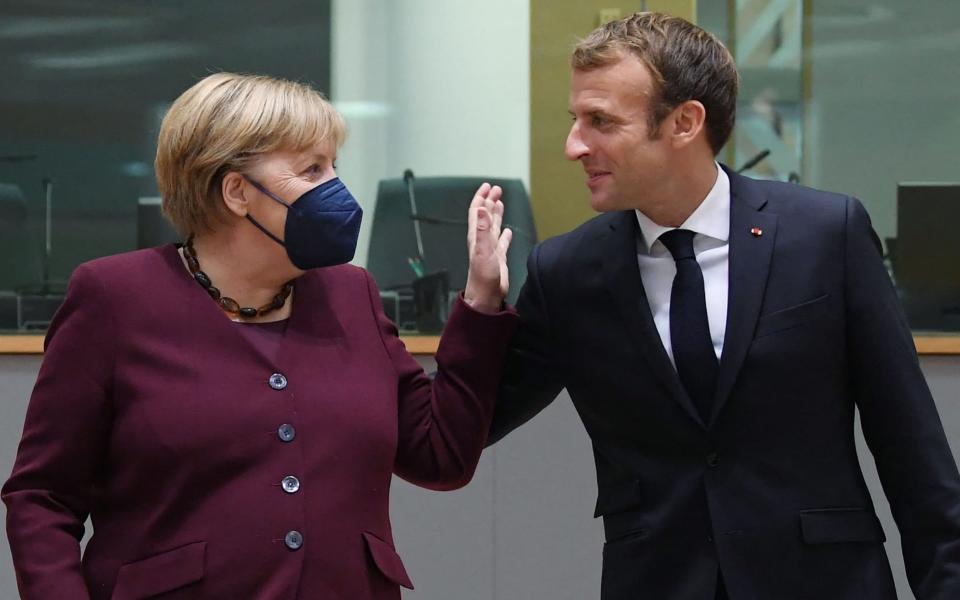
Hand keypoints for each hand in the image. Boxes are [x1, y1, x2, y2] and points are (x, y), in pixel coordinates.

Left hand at [464, 182, 511, 313]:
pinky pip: (502, 242)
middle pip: (485, 216)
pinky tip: (507, 231)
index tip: (487, 186)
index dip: (481, 198)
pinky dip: (504, 234)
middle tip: (496, 189)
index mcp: (477, 236)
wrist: (487, 296)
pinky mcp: (498, 258)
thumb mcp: (483, 250)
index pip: (477, 212)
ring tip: (500, 202)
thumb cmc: (483, 276)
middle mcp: (482, 241)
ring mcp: (490, 249)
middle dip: (489, 201)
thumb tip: (482, 209)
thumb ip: (483, 229)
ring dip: (496, 214)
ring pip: (493, 227)